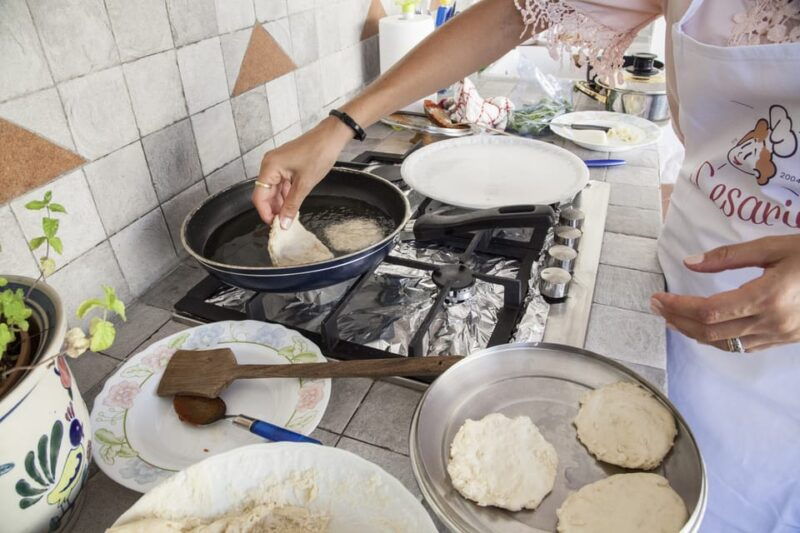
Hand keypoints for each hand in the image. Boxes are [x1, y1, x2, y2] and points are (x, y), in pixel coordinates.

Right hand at [252, 117, 352, 226]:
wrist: (331, 137)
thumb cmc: (318, 154)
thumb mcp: (304, 184)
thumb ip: (292, 206)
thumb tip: (283, 223)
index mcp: (269, 167)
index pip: (259, 196)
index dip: (265, 213)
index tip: (275, 225)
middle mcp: (269, 164)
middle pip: (265, 193)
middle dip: (273, 209)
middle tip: (284, 223)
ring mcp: (277, 164)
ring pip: (273, 190)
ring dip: (280, 203)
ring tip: (290, 216)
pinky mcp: (285, 164)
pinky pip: (281, 183)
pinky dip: (285, 194)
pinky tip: (292, 204)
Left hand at [651, 235, 799, 352]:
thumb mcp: (773, 247)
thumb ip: (729, 257)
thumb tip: (689, 263)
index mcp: (767, 298)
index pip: (708, 311)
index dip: (678, 308)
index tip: (658, 298)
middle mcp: (772, 323)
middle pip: (711, 332)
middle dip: (678, 321)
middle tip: (656, 306)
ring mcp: (781, 335)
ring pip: (725, 344)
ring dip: (694, 333)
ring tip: (672, 318)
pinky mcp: (787, 340)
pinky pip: (744, 347)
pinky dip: (718, 339)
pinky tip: (705, 328)